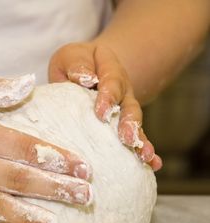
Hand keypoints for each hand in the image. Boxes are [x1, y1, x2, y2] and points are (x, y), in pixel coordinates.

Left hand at [49, 42, 161, 170]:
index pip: (111, 81)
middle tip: (127, 139)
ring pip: (135, 124)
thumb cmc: (73, 65)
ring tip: (145, 156)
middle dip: (129, 123)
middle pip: (128, 106)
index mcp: (109, 69)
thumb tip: (85, 79)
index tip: (101, 112)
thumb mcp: (70, 58)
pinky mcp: (124, 124)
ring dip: (140, 140)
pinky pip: (136, 137)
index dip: (108, 96)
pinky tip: (152, 164)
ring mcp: (126, 108)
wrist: (85, 70)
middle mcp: (123, 89)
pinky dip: (144, 149)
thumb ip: (77, 65)